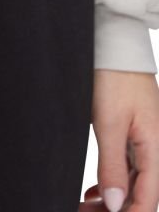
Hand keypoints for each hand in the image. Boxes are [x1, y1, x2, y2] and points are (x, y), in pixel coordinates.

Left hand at [81, 70, 158, 209]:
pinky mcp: (134, 133)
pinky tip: (97, 191)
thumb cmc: (114, 77)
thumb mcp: (109, 122)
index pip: (148, 199)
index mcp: (156, 149)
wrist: (115, 46)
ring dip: (114, 198)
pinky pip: (129, 167)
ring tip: (88, 206)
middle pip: (142, 194)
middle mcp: (156, 149)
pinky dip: (113, 181)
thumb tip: (115, 204)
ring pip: (135, 182)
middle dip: (118, 209)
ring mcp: (146, 142)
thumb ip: (113, 164)